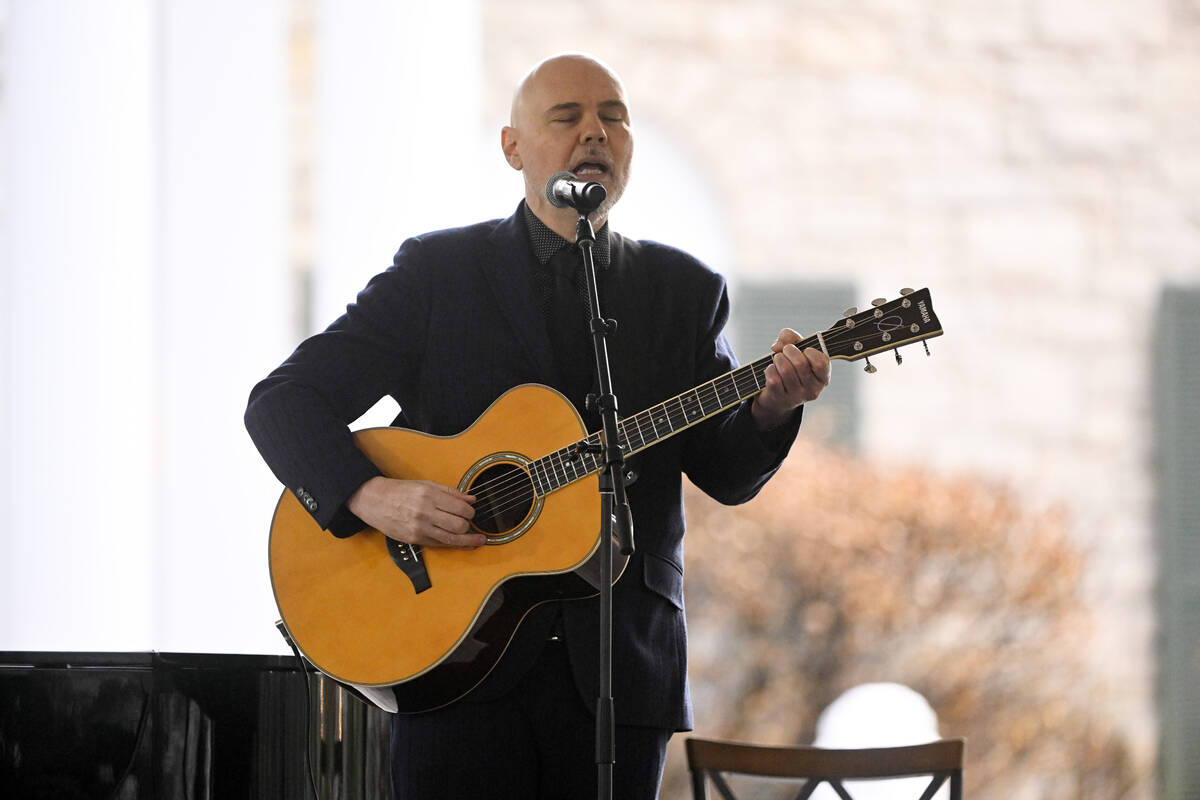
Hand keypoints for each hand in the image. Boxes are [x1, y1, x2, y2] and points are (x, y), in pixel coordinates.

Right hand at [346, 476, 484, 548]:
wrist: (374, 501)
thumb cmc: (400, 491)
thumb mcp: (425, 485)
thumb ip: (450, 492)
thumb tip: (471, 499)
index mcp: (429, 495)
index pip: (460, 507)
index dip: (470, 512)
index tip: (471, 512)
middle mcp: (424, 512)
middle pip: (459, 525)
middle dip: (469, 525)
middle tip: (471, 523)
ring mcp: (419, 528)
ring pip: (451, 539)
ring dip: (468, 540)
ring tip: (478, 540)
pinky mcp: (414, 539)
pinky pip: (440, 544)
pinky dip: (454, 545)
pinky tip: (464, 544)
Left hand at [751, 329, 830, 430]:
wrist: (776, 394)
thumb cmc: (790, 366)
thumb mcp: (795, 349)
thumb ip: (790, 337)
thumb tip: (777, 346)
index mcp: (823, 378)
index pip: (821, 363)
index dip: (810, 352)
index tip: (805, 350)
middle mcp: (813, 390)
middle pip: (800, 363)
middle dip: (789, 350)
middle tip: (785, 351)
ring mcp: (797, 397)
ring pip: (786, 370)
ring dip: (778, 359)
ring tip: (778, 359)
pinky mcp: (781, 399)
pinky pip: (774, 379)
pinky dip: (770, 370)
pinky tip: (771, 370)